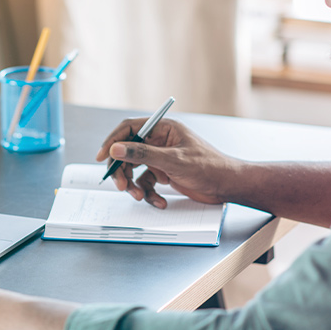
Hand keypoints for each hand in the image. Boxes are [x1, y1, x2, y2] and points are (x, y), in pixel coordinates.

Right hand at [95, 118, 240, 207]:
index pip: (129, 129)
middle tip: (120, 186)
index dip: (113, 142)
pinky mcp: (164, 173)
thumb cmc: (209, 167)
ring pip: (135, 170)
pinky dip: (149, 194)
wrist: (228, 186)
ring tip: (140, 196)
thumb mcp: (173, 160)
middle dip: (122, 171)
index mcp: (163, 128)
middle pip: (128, 152)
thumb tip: (116, 148)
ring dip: (134, 185)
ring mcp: (161, 158)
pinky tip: (160, 201)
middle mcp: (160, 141)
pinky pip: (147, 183)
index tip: (102, 157)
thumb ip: (142, 154)